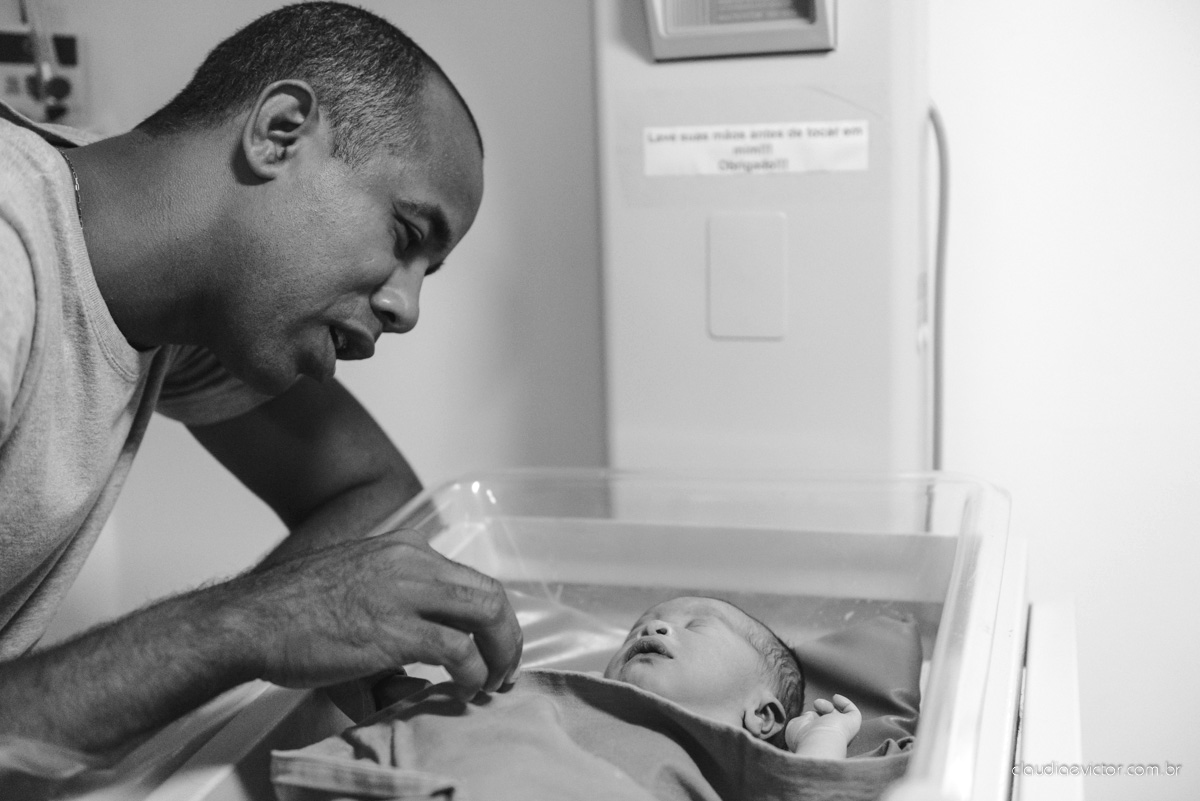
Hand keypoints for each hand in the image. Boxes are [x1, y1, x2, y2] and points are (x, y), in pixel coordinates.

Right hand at [219, 529, 521, 695]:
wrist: (252, 619)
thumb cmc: (295, 611)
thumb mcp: (358, 589)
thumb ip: (397, 608)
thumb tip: (425, 670)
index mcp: (405, 548)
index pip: (470, 579)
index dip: (490, 616)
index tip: (492, 644)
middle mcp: (412, 562)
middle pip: (489, 593)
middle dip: (507, 635)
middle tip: (505, 668)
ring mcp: (406, 592)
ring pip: (486, 615)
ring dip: (498, 654)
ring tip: (491, 682)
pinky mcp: (396, 629)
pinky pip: (458, 649)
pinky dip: (471, 672)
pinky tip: (463, 688)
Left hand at [785, 694, 861, 757]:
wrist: (819, 743)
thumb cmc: (804, 738)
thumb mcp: (795, 728)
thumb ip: (800, 721)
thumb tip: (809, 717)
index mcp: (819, 743)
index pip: (818, 729)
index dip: (812, 719)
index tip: (807, 715)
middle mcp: (832, 739)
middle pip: (828, 721)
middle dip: (820, 711)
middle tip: (815, 707)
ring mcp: (843, 731)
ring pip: (838, 716)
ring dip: (827, 705)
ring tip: (819, 704)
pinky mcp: (853, 723)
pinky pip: (852, 712)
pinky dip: (845, 702)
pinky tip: (835, 697)